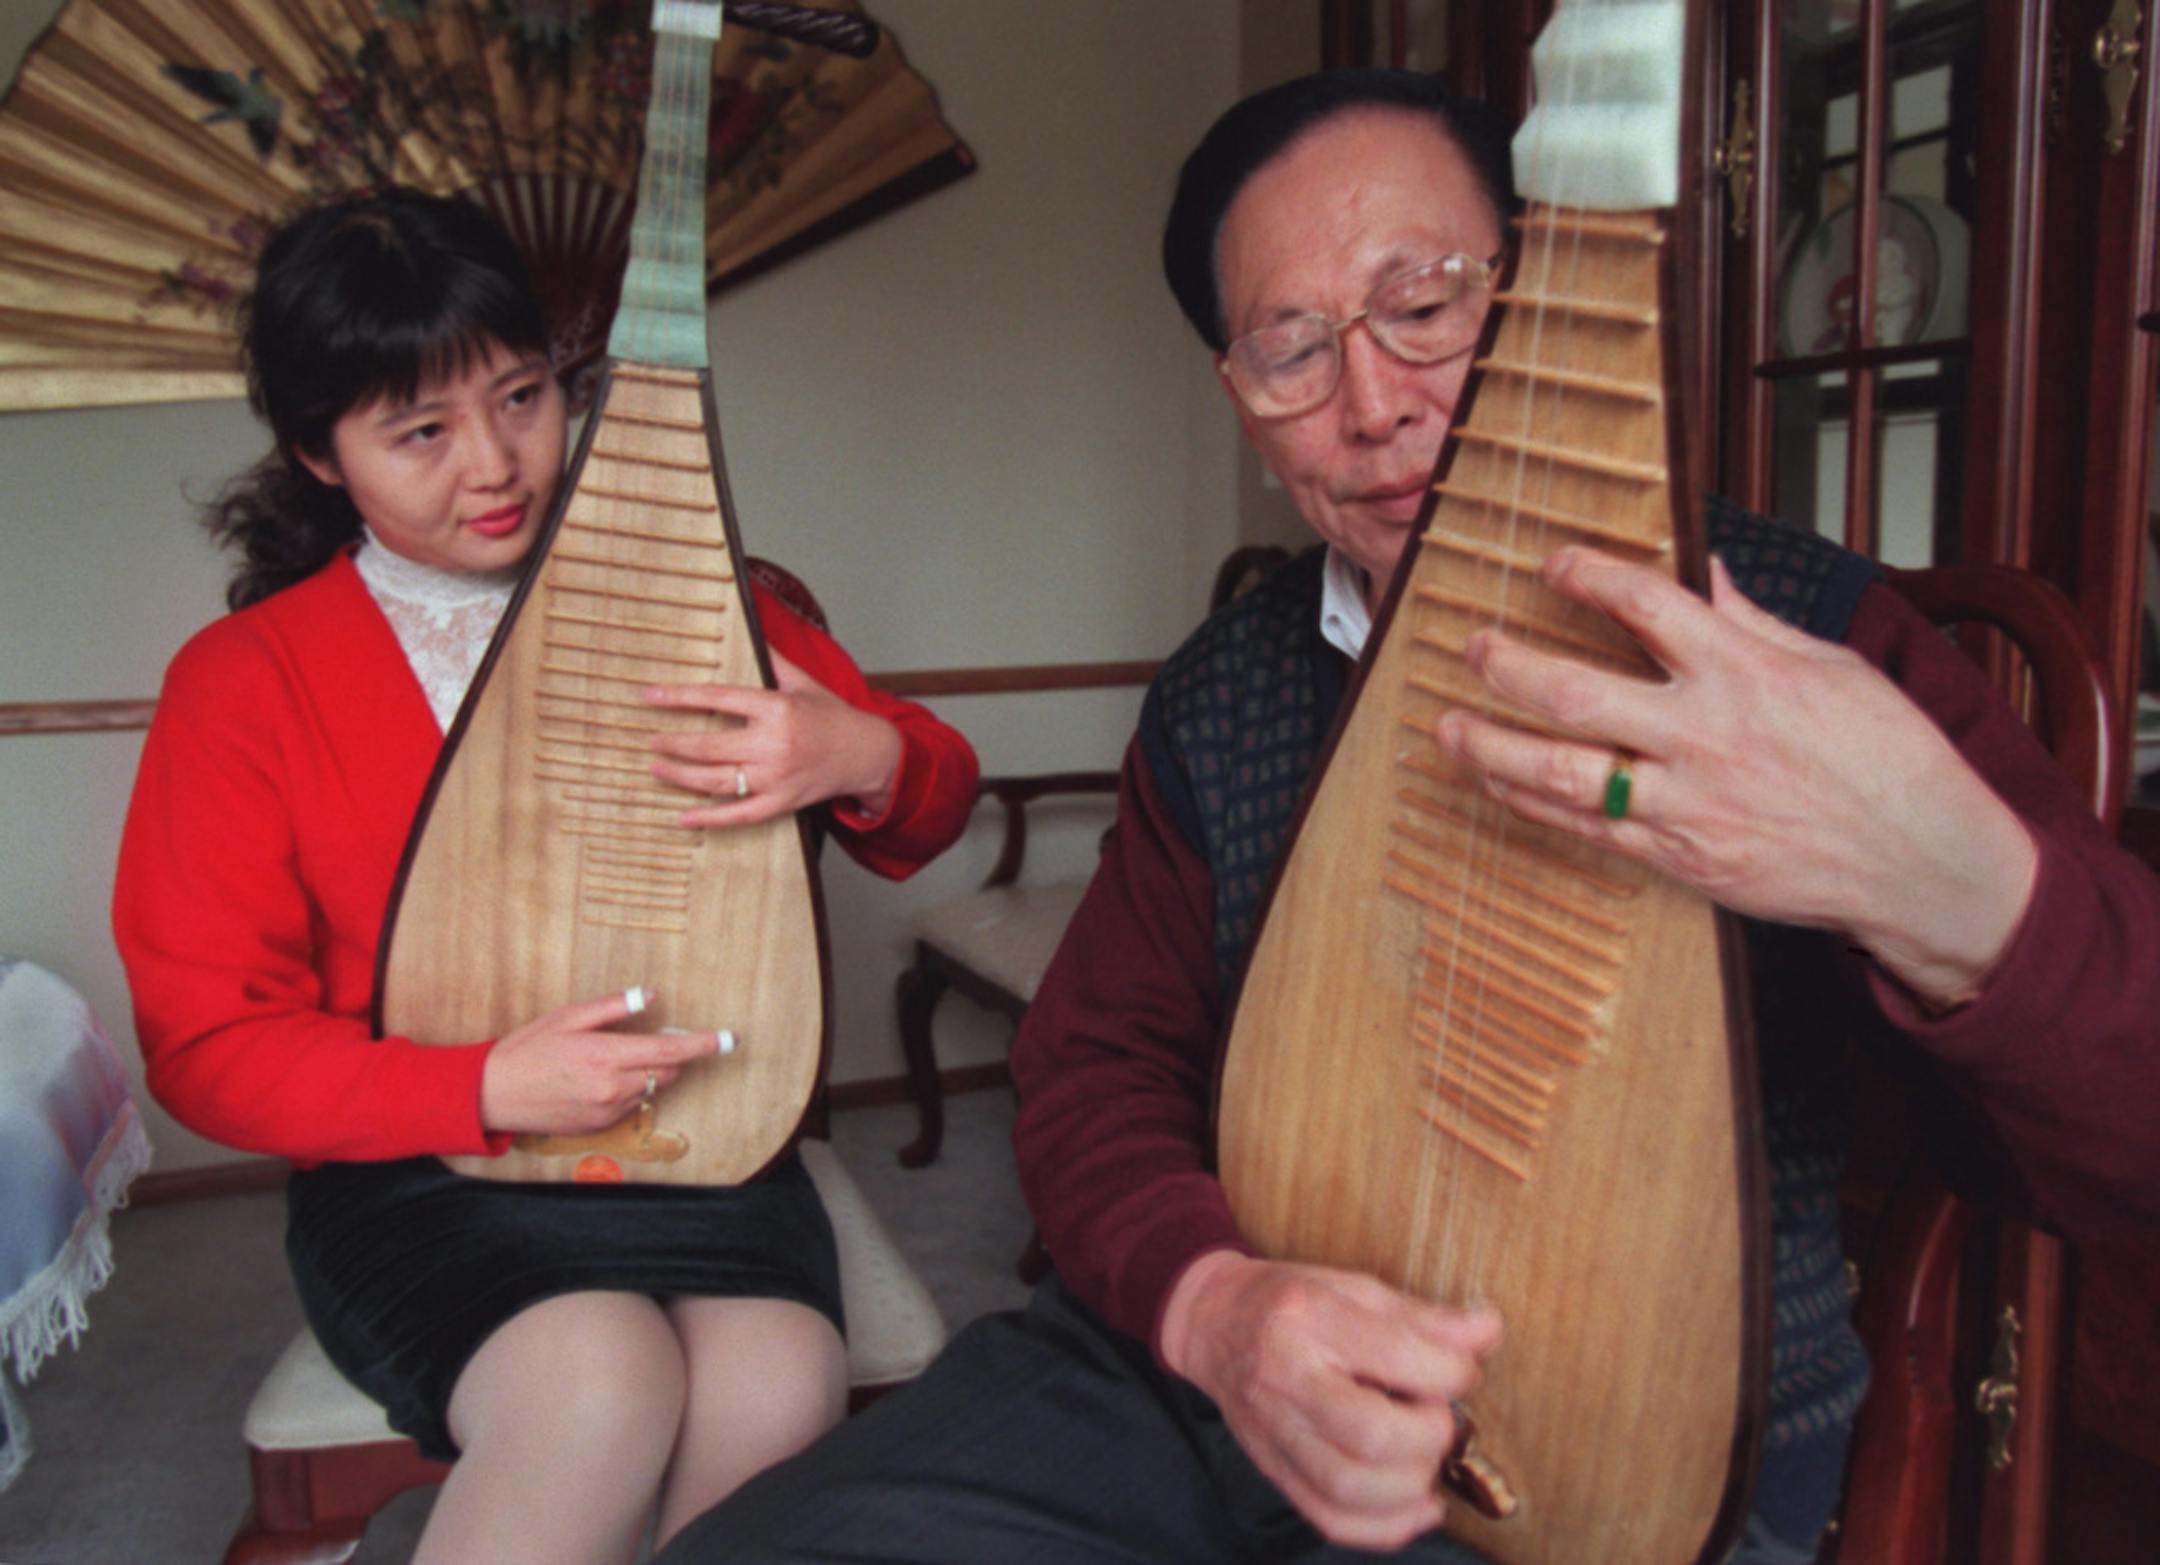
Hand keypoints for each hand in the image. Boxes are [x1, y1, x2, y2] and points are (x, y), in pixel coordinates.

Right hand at [479, 988, 725, 1135]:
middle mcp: (612, 1087)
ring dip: (646, 1073)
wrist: (492, 1095)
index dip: (704, 1044)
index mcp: (606, 1055)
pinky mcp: (599, 1127)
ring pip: (650, 1090)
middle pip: (667, 1071)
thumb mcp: (568, 1017)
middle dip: (669, 1054)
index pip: (670, 1050)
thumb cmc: (527, 1049)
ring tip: (608, 1060)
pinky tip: (596, 1081)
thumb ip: (613, 1007)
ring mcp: (607, 1111)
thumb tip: (650, 994)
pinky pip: (630, 1106)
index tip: (730, 1039)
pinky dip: (627, 1091)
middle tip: (645, 1039)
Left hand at [643, 649, 902, 828]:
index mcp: (776, 709)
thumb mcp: (804, 682)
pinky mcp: (781, 803)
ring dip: (681, 776)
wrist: (867, 754)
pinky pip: (739, 815)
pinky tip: (683, 818)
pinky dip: (709, 819)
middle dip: (674, 744)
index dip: (681, 697)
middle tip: (651, 740)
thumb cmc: (833, 716)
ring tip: (657, 768)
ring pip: (717, 781)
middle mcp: (774, 745)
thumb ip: (773, 660)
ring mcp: (777, 778)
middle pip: (710, 747)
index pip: (718, 699)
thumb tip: (752, 628)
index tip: (652, 696)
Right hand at [1159, 1251, 1501, 1550]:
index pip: (1396, 1355)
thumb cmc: (1289, 1300)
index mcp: (1306, 1317)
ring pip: (1349, 1486)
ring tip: (1427, 1457)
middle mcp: (1285, 1378)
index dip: (1452, 1371)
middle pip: (1370, 1434)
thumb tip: (1487, 1332)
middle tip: (1440, 1416)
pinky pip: (1331, 1518)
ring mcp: (1273, 1431)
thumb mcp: (1352, 1287)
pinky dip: (1386, 1526)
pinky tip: (1418, 1505)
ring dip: (1412, 1483)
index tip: (1462, 1370)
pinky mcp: (1274, 1469)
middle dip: (1430, 1434)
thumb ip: (1420, 1316)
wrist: (1212, 1324)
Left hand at [1435, 547, 2037, 1006]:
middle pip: (1576, 692)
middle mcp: (1706, 736)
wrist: (1922, 864)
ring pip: (1563, 771)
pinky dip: (1532, 804)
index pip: (1648, 604)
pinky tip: (1498, 782)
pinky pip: (1586, 828)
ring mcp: (1687, 803)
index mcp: (1748, 672)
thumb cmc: (1888, 760)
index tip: (1553, 562)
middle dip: (1508, 665)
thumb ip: (1754, 622)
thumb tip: (1706, 569)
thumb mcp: (1832, 668)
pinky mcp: (1681, 858)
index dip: (1590, 576)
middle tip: (1472, 646)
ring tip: (1448, 725)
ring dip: (1494, 746)